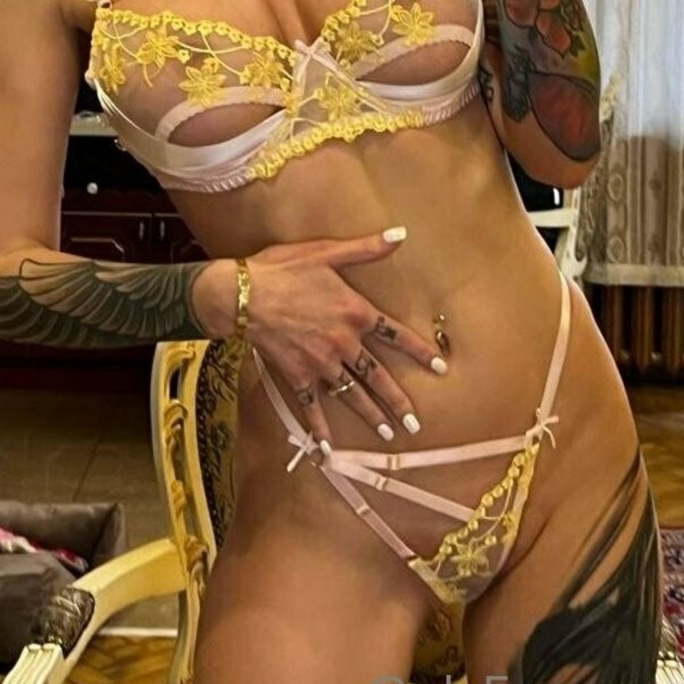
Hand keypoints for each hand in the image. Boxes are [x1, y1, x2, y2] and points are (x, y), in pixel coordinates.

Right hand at [235, 230, 446, 447]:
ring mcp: (320, 363)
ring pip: (352, 394)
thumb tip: (401, 234)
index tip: (439, 367)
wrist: (243, 296)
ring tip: (388, 433)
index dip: (419, 351)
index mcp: (355, 313)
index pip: (395, 334)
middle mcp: (343, 343)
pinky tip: (327, 449)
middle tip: (415, 423)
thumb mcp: (327, 252)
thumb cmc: (284, 269)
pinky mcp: (297, 376)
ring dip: (371, 415)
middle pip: (377, 375)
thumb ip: (366, 248)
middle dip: (398, 400)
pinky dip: (320, 428)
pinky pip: (312, 406)